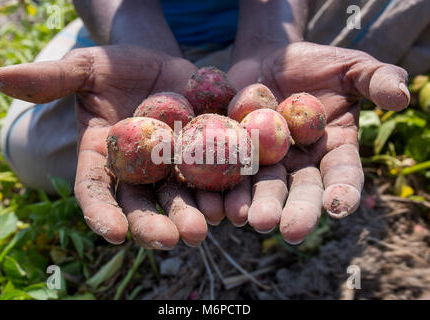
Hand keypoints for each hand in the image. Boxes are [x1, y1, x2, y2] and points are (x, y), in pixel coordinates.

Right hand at [0, 45, 212, 248]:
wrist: (158, 63)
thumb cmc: (115, 67)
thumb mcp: (85, 68)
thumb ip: (52, 79)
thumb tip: (0, 76)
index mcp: (104, 157)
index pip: (96, 190)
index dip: (101, 213)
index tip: (113, 235)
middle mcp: (137, 170)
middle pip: (142, 203)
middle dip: (156, 224)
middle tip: (174, 239)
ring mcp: (171, 165)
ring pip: (181, 195)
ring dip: (195, 212)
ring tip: (208, 224)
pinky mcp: (203, 152)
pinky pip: (214, 174)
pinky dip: (224, 188)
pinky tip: (236, 201)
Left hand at [223, 42, 409, 243]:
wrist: (269, 58)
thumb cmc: (315, 63)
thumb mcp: (349, 66)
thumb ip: (376, 79)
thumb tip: (402, 96)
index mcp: (334, 150)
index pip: (343, 174)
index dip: (342, 191)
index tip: (339, 207)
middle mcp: (302, 163)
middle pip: (301, 190)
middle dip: (295, 210)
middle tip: (288, 231)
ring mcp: (268, 162)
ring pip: (264, 187)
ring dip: (257, 204)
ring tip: (249, 220)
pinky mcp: (237, 154)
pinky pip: (231, 172)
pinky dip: (225, 188)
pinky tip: (218, 204)